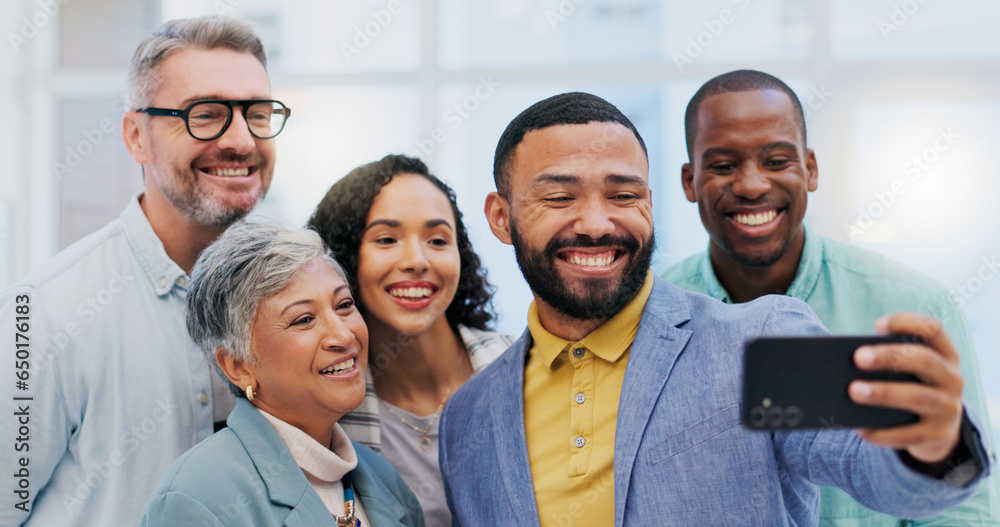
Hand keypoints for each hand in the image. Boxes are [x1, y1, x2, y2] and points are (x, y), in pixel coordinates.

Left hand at [849, 312, 963, 463]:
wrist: (938, 430)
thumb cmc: (910, 387)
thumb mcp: (908, 371)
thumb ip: (889, 361)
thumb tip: (846, 362)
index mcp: (945, 354)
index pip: (932, 329)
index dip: (907, 323)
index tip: (878, 325)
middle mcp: (952, 378)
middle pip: (925, 360)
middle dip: (890, 357)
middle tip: (858, 358)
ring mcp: (949, 407)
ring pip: (918, 397)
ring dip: (884, 393)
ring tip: (853, 390)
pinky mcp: (939, 435)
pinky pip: (910, 434)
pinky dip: (883, 432)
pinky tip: (860, 428)